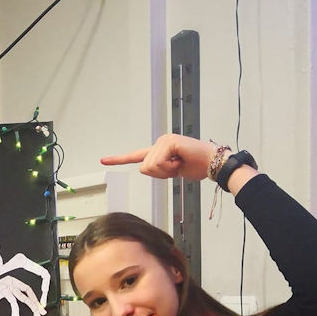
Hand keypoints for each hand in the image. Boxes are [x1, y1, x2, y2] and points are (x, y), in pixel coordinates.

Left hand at [101, 133, 215, 181]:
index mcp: (158, 150)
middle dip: (161, 174)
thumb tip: (147, 168)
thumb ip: (159, 169)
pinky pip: (158, 163)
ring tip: (181, 164)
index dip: (119, 159)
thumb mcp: (172, 171)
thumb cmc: (196, 167)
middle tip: (177, 168)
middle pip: (144, 168)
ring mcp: (164, 141)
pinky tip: (181, 161)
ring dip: (167, 171)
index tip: (102, 160)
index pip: (135, 156)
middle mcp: (159, 142)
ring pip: (150, 167)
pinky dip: (170, 167)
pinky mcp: (170, 142)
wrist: (213, 164)